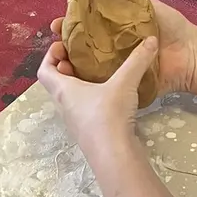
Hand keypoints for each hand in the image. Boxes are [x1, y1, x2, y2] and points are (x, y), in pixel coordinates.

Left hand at [38, 33, 157, 160]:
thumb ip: (137, 60)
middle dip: (66, 66)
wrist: (114, 156)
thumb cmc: (108, 116)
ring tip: (98, 70)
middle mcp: (64, 105)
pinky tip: (111, 93)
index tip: (64, 45)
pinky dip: (91, 97)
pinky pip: (84, 108)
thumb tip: (151, 39)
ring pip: (70, 97)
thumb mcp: (124, 83)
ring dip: (79, 82)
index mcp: (63, 91)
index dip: (50, 55)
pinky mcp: (89, 132)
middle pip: (56, 82)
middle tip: (83, 54)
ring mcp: (75, 121)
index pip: (44, 70)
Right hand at [47, 0, 196, 98]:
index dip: (70, 22)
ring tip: (60, 59)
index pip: (86, 24)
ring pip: (86, 65)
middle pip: (82, 46)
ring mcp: (116, 68)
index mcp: (115, 27)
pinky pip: (101, 84)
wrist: (192, 55)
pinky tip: (73, 78)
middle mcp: (111, 47)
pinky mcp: (123, 84)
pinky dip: (86, 81)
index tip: (59, 21)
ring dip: (70, 62)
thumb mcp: (146, 4)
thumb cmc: (172, 28)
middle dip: (65, 43)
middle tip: (56, 40)